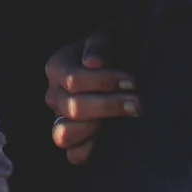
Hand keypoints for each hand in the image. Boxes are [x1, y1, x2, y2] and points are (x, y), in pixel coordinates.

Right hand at [42, 29, 138, 164]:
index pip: (74, 81)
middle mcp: (53, 95)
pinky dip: (89, 150)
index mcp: (57, 67)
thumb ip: (99, 45)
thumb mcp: (108, 36)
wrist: (120, 62)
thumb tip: (93, 63)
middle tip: (138, 102)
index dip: (104, 82)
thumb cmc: (113, 48)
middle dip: (110, 105)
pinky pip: (74, 155)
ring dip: (96, 129)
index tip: (132, 81)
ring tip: (121, 121)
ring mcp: (60, 120)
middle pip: (74, 108)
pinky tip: (111, 138)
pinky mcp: (74, 140)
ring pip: (64, 135)